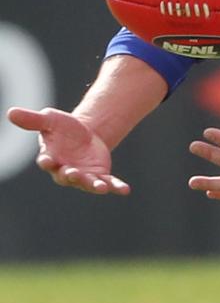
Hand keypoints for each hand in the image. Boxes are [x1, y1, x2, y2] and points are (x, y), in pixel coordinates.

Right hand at [6, 106, 129, 194]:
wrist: (85, 134)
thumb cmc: (62, 128)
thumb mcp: (49, 120)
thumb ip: (32, 120)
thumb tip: (10, 112)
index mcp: (51, 158)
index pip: (47, 162)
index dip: (47, 161)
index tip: (47, 160)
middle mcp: (66, 171)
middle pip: (67, 176)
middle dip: (70, 175)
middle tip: (73, 173)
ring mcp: (84, 175)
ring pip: (88, 183)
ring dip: (94, 185)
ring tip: (101, 187)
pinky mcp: (99, 175)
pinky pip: (109, 183)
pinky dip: (116, 187)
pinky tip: (125, 190)